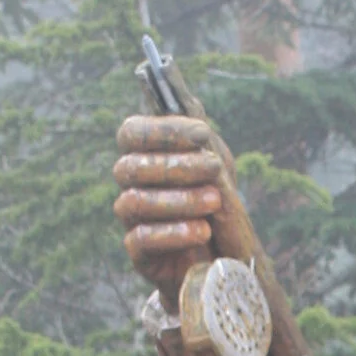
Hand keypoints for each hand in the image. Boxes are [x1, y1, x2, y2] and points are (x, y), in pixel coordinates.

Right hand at [113, 112, 240, 288]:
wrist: (225, 254)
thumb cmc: (214, 200)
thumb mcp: (214, 162)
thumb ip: (199, 134)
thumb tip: (187, 101)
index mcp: (142, 156)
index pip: (131, 133)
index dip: (163, 130)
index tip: (201, 134)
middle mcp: (130, 185)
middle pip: (132, 167)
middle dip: (178, 165)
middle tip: (214, 168)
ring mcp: (131, 219)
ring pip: (135, 201)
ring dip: (180, 199)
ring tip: (214, 201)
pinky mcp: (139, 253)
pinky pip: (141, 239)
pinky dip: (173, 233)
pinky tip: (200, 231)